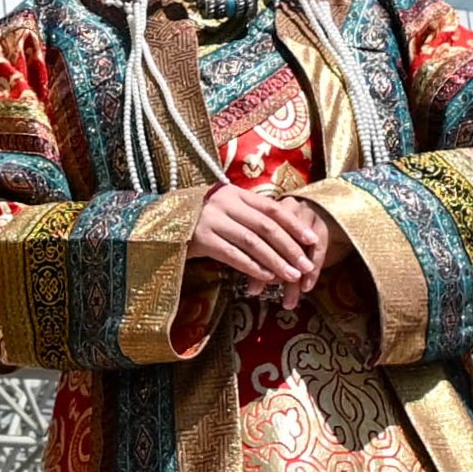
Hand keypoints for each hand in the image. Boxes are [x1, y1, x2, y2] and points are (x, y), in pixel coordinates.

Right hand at [190, 185, 343, 304]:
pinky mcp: (201, 239)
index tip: (312, 240)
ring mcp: (212, 221)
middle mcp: (225, 204)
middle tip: (305, 265)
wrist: (160, 221)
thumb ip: (249, 214)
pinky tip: (266, 278)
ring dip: (275, 261)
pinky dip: (252, 267)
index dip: (294, 225)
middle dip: (289, 247)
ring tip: (291, 276)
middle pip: (266, 227)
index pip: (272, 208)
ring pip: (252, 242)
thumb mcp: (225, 208)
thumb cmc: (200, 218)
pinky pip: (233, 254)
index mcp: (236, 193)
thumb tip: (284, 233)